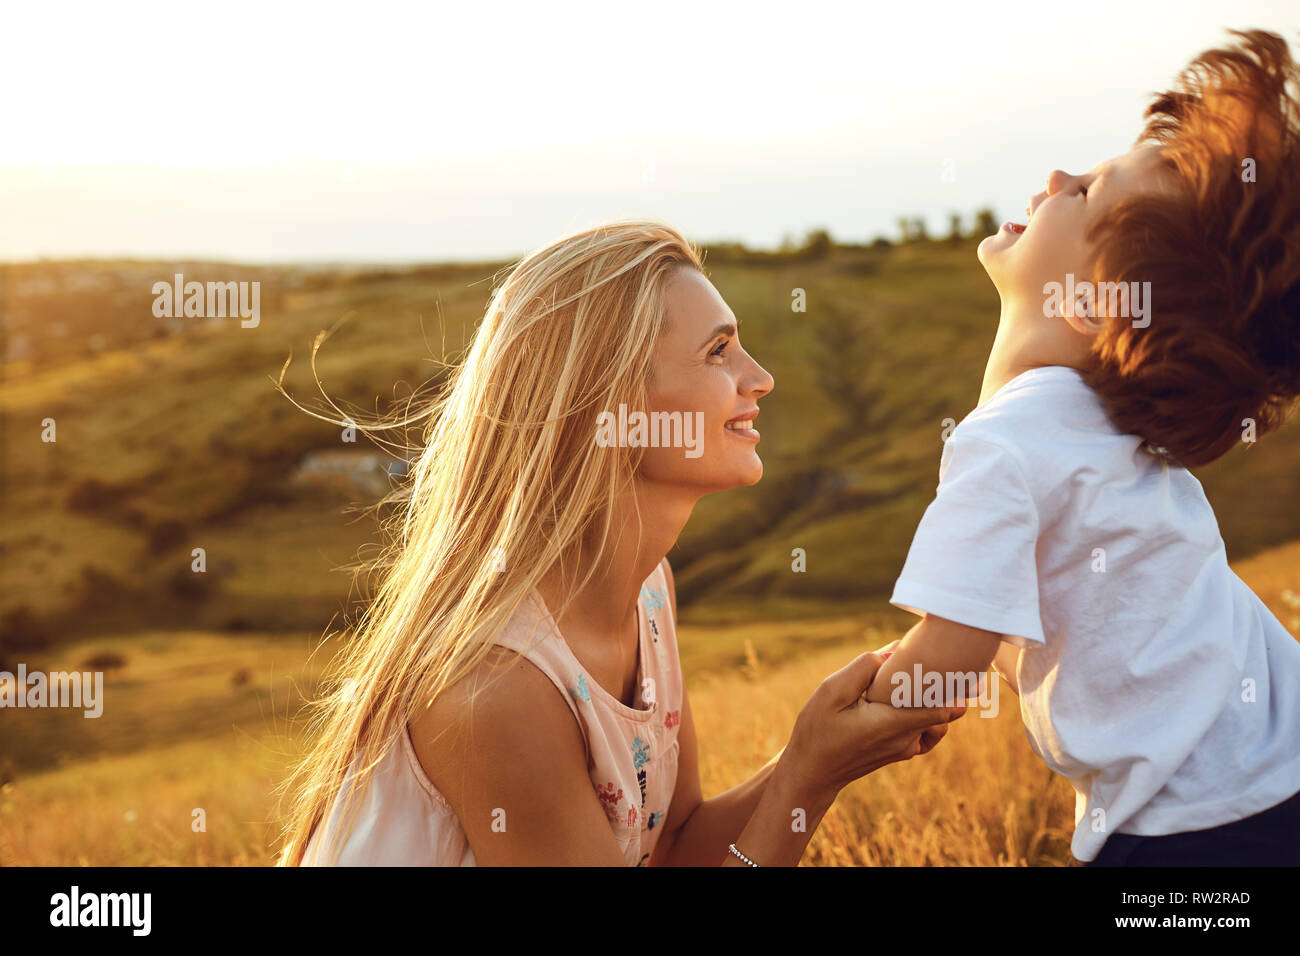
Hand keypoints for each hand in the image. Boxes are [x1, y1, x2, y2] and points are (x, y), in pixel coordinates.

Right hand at [779, 650, 964, 806]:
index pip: (942, 706)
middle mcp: (906, 739)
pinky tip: (912, 700)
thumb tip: (895, 649)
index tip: (937, 660)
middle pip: (944, 709)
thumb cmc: (818, 730)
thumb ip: (864, 668)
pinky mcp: (902, 751)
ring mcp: (906, 748)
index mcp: (892, 723)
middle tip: (926, 661)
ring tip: (914, 679)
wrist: (812, 771)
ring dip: (933, 699)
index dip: (948, 682)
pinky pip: (928, 731)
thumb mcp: (832, 691)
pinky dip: (928, 715)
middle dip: (941, 685)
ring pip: (939, 720)